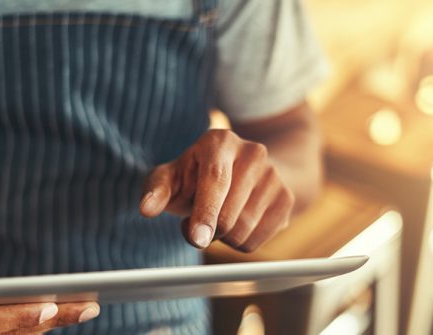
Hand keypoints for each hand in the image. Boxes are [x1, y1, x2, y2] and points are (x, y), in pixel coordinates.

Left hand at [140, 129, 294, 251]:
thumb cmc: (198, 175)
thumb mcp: (173, 176)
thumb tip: (146, 208)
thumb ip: (156, 190)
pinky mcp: (286, 198)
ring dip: (221, 238)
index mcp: (220, 142)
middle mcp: (253, 153)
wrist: (247, 171)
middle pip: (229, 214)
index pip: (215, 180)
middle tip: (195, 225)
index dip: (205, 212)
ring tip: (216, 219)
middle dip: (206, 231)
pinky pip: (258, 241)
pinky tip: (235, 224)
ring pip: (243, 231)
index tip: (197, 239)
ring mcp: (274, 175)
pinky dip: (239, 243)